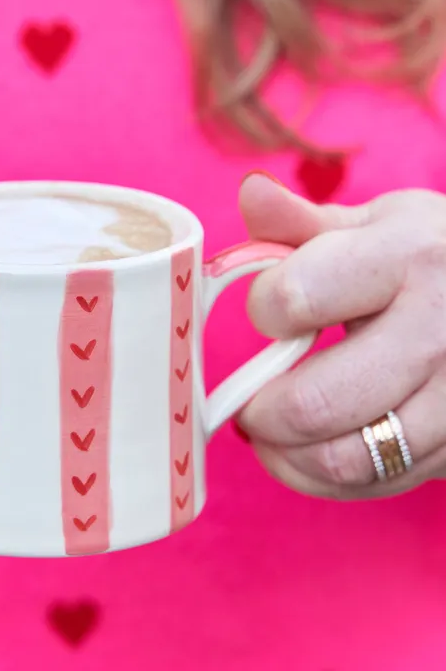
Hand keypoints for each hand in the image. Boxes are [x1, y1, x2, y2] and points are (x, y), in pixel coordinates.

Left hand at [236, 173, 445, 498]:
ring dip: (288, 456)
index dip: (263, 309)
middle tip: (248, 400)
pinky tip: (311, 450)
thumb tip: (249, 191)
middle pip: (316, 402)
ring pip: (347, 459)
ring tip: (271, 431)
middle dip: (260, 410)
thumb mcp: (378, 224)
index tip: (268, 312)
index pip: (296, 298)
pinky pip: (378, 482)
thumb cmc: (430, 257)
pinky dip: (327, 476)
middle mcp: (439, 329)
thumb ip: (303, 221)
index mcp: (409, 255)